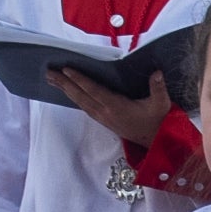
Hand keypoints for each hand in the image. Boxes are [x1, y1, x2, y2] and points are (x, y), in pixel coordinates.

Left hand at [55, 66, 174, 151]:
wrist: (155, 142)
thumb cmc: (158, 121)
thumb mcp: (162, 104)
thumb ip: (159, 88)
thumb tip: (157, 73)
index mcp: (117, 107)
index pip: (94, 90)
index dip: (79, 80)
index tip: (66, 69)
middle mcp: (105, 112)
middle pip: (80, 96)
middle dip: (63, 83)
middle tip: (48, 72)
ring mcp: (102, 117)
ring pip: (79, 102)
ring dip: (65, 90)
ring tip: (52, 79)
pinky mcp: (103, 120)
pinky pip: (84, 106)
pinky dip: (73, 97)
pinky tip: (67, 91)